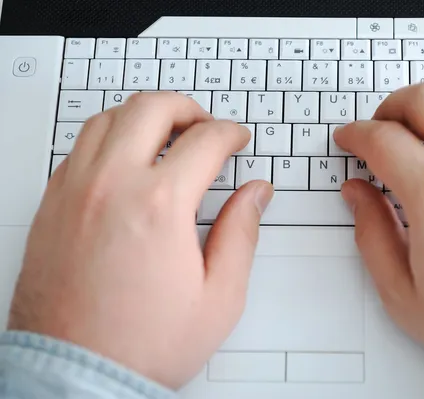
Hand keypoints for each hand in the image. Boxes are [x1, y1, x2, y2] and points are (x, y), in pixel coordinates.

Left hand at [8, 92, 272, 388]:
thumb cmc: (143, 344)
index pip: (204, 141)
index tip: (236, 140)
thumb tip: (255, 194)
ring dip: (144, 116)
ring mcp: (74, 191)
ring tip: (165, 134)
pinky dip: (109, 136)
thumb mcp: (219, 297)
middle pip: (151, 110)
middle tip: (204, 125)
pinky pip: (79, 146)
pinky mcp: (52, 204)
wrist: (78, 373)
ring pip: (108, 118)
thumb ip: (241, 233)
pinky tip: (124, 158)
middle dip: (188, 108)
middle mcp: (111, 186)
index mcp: (159, 206)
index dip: (230, 133)